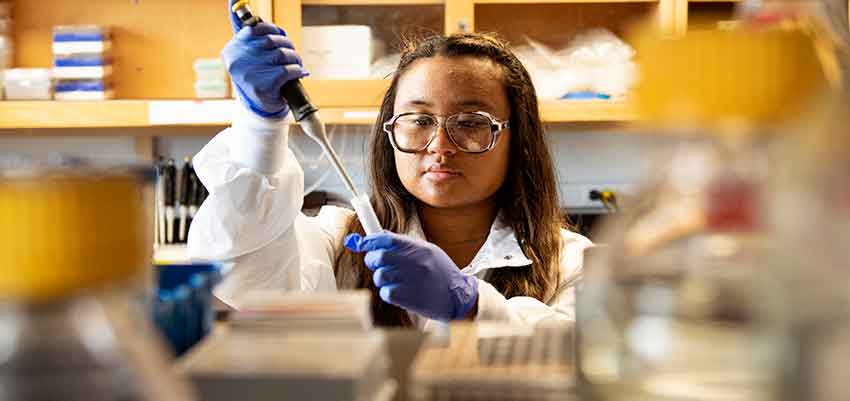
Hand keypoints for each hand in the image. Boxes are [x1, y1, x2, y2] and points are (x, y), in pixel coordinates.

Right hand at [222, 1, 307, 118]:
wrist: (261, 108)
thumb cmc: (258, 75)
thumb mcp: (248, 53)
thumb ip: (245, 29)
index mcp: (232, 49)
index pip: (255, 28)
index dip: (273, 30)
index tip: (280, 36)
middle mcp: (237, 60)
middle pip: (271, 41)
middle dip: (287, 45)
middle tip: (292, 52)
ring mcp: (249, 74)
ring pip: (281, 55)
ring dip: (294, 58)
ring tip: (296, 64)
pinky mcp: (262, 86)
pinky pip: (287, 70)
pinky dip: (297, 71)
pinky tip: (299, 73)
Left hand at [345, 231, 477, 320]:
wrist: (458, 297)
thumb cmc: (440, 273)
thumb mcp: (428, 252)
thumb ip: (404, 244)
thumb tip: (377, 237)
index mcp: (419, 248)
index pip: (386, 239)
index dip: (370, 241)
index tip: (363, 244)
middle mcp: (414, 262)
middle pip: (379, 256)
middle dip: (372, 260)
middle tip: (376, 264)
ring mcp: (411, 280)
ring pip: (380, 275)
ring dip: (381, 278)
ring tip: (393, 280)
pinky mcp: (408, 298)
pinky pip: (386, 292)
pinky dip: (388, 293)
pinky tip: (399, 292)